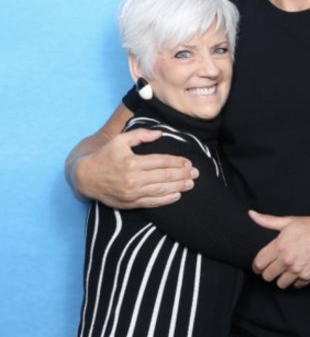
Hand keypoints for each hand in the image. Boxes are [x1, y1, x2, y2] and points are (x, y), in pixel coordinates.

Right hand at [73, 128, 197, 208]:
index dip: (176, 162)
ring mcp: (132, 192)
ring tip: (191, 184)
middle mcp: (133, 178)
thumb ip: (140, 135)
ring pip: (160, 190)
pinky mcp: (130, 203)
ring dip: (178, 187)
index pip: (161, 161)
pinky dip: (166, 200)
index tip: (188, 162)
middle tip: (196, 173)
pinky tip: (177, 196)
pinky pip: (152, 203)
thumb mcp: (120, 140)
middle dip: (182, 175)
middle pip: (164, 176)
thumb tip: (160, 134)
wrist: (86, 177)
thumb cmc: (105, 156)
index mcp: (132, 162)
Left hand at [249, 210, 309, 288]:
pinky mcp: (309, 277)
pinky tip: (298, 273)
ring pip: (280, 284)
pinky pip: (296, 286)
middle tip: (273, 268)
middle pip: (267, 276)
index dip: (256, 266)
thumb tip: (252, 215)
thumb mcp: (290, 221)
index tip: (259, 266)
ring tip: (285, 272)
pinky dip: (296, 281)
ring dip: (281, 279)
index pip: (259, 263)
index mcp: (280, 245)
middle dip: (268, 273)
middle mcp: (287, 260)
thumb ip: (268, 221)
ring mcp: (298, 270)